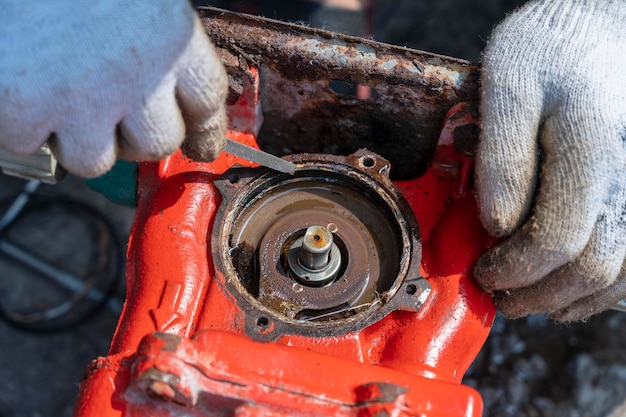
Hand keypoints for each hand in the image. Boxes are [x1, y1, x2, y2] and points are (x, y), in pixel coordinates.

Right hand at [0, 0, 226, 177]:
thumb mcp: (143, 0)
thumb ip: (162, 47)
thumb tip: (170, 95)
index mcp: (174, 39)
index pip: (207, 103)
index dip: (205, 130)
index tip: (202, 146)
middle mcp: (139, 75)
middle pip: (158, 143)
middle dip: (137, 137)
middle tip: (114, 116)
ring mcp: (84, 97)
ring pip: (96, 159)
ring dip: (80, 140)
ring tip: (64, 99)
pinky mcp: (27, 107)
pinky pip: (31, 145)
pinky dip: (24, 126)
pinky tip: (25, 91)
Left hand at [474, 0, 625, 320]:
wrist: (598, 39)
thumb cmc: (547, 54)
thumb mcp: (507, 83)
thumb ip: (502, 155)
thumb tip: (497, 224)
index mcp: (589, 142)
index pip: (557, 236)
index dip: (515, 268)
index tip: (483, 271)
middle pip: (592, 266)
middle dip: (537, 293)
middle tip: (499, 293)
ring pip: (620, 274)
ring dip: (568, 298)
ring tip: (527, 296)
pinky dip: (600, 287)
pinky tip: (566, 287)